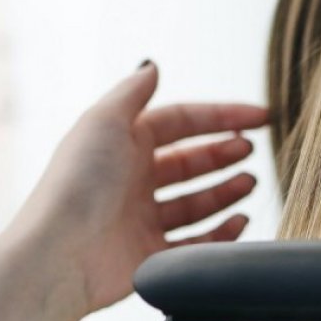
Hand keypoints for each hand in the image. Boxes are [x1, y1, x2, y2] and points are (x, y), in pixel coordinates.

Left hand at [10, 62, 268, 315]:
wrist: (59, 255)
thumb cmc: (78, 185)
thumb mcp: (104, 121)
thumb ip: (133, 91)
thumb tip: (153, 64)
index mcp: (122, 143)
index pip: (181, 121)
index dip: (221, 116)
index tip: (261, 117)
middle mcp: (132, 179)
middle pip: (190, 161)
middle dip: (223, 154)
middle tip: (250, 151)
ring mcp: (141, 219)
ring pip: (196, 201)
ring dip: (226, 190)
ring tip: (250, 183)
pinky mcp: (150, 256)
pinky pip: (196, 242)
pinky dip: (221, 232)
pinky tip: (239, 219)